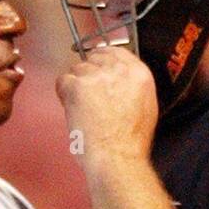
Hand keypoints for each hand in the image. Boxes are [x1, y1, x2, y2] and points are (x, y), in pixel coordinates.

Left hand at [56, 45, 157, 168]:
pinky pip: (62, 81)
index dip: (103, 60)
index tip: (96, 69)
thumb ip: (132, 87)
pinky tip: (73, 111)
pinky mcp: (77, 86)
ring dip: (76, 86)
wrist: (117, 157)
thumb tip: (118, 82)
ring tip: (83, 109)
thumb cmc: (130, 143)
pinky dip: (63, 95)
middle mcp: (118, 70)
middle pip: (94, 58)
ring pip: (76, 69)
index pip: (116, 51)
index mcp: (138, 74)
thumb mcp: (146, 107)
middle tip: (88, 97)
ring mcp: (96, 76)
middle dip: (88, 75)